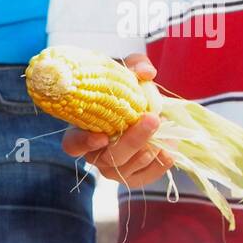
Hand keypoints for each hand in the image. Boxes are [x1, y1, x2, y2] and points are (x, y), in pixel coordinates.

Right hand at [62, 54, 174, 187]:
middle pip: (109, 157)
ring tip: (164, 128)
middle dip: (133, 140)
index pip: (73, 145)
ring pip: (128, 168)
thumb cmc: (124, 91)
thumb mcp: (126, 72)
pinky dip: (160, 163)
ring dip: (149, 149)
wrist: (141, 110)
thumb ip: (135, 65)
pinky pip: (146, 177)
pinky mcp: (133, 178)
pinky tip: (169, 146)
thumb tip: (147, 73)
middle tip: (152, 119)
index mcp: (81, 132)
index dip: (84, 142)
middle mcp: (93, 155)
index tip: (102, 136)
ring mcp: (112, 170)